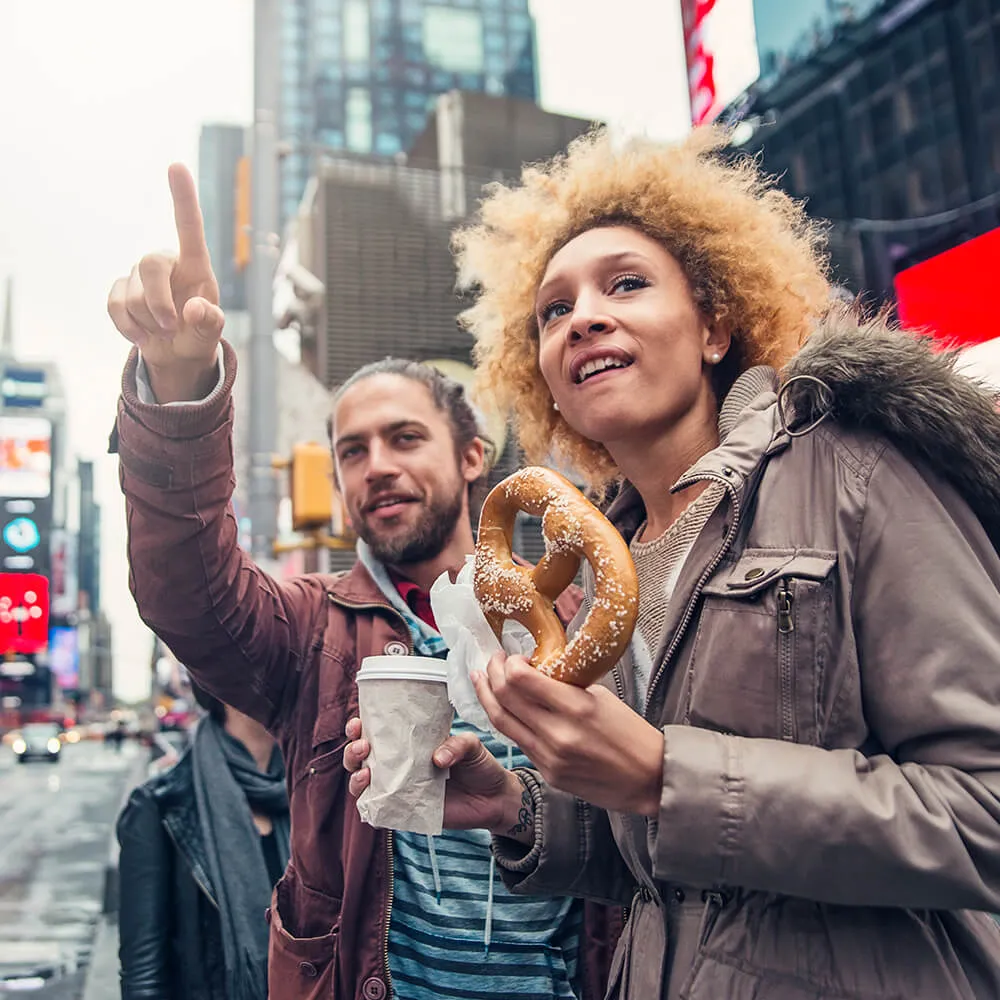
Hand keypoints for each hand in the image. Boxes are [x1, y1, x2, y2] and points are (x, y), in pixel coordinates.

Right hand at [107, 163, 224, 401]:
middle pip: (150, 266)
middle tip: (172, 328)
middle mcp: (166, 261)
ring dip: (149, 323)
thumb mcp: (212, 332)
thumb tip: (192, 309)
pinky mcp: (120, 289)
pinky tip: (143, 336)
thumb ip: (210, 321)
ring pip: (133, 296)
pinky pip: (115, 306)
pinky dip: (129, 328)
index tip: (176, 166)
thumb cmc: (199, 333)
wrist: (177, 353)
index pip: (189, 226)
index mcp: (195, 264)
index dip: (183, 197)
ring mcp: (139, 274)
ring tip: (164, 332)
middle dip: (159, 304)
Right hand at [344, 717, 532, 842]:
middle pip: (360, 759)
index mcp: (409, 744)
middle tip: (363, 745)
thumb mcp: (472, 745)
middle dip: (352, 751)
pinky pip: (380, 812)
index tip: (359, 722)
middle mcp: (399, 766)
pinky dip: (371, 806)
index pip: (376, 733)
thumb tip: (437, 758)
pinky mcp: (407, 812)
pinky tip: (372, 797)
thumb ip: (457, 745)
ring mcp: (400, 789)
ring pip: (363, 785)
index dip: (360, 728)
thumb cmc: (480, 766)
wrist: (495, 798)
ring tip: (366, 771)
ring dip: (356, 777)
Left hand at [472, 653, 664, 816]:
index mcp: (576, 707)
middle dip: (493, 674)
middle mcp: (558, 733)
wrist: (650, 779)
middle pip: (505, 698)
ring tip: (481, 679)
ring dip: (488, 696)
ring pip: (502, 722)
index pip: (521, 679)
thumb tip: (534, 671)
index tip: (514, 656)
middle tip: (493, 661)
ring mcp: (549, 757)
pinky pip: (518, 741)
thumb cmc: (631, 733)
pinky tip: (504, 708)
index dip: (510, 663)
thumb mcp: (600, 697)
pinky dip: (507, 720)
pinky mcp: (548, 773)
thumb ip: (565, 686)